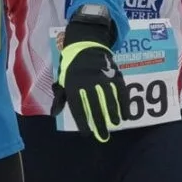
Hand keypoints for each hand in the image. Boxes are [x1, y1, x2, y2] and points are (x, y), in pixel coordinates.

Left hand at [54, 12, 125, 140]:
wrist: (86, 44)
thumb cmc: (72, 65)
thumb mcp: (63, 80)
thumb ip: (60, 97)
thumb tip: (55, 114)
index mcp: (73, 84)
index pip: (78, 106)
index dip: (82, 121)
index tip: (87, 134)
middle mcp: (88, 82)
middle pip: (95, 106)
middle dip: (99, 123)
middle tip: (103, 136)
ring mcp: (103, 78)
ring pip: (109, 99)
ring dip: (113, 114)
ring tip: (114, 125)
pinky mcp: (115, 74)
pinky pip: (121, 91)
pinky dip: (124, 104)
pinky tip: (125, 115)